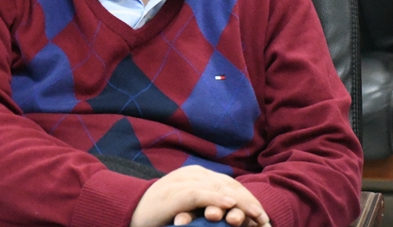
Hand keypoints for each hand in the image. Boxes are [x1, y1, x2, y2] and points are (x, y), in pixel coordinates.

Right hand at [130, 165, 269, 226]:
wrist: (129, 211)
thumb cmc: (159, 213)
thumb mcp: (187, 206)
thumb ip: (205, 205)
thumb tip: (231, 213)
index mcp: (197, 175)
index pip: (229, 184)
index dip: (248, 198)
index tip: (263, 216)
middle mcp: (192, 174)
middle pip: (227, 185)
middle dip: (248, 201)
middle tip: (264, 218)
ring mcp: (182, 182)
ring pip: (217, 188)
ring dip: (238, 202)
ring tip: (255, 213)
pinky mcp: (173, 194)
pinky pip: (198, 195)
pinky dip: (215, 199)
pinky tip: (229, 206)